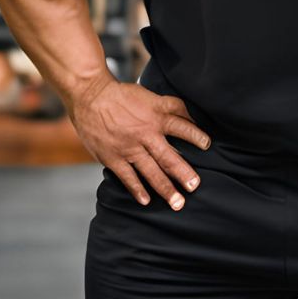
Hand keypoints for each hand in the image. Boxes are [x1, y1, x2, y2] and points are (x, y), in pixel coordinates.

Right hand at [68, 73, 211, 208]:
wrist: (90, 95)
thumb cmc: (122, 95)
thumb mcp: (150, 96)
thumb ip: (170, 107)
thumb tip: (191, 117)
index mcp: (156, 117)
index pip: (182, 127)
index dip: (196, 136)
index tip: (207, 145)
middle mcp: (146, 134)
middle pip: (169, 157)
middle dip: (184, 173)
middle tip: (195, 186)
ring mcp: (129, 148)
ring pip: (151, 171)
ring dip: (165, 188)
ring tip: (177, 203)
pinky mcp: (113, 157)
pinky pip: (128, 177)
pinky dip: (137, 189)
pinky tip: (146, 201)